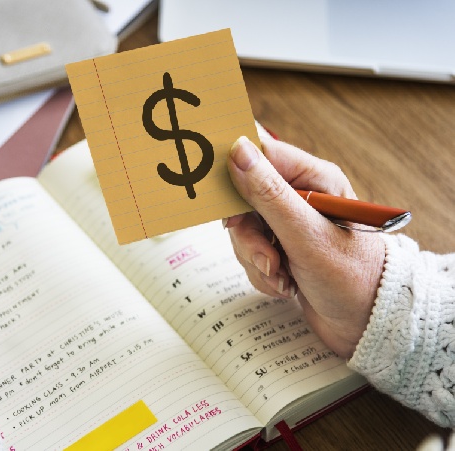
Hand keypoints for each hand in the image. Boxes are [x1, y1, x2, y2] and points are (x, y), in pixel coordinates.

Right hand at [225, 136, 384, 357]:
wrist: (368, 324)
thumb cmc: (353, 277)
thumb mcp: (306, 235)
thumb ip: (268, 194)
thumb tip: (238, 150)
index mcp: (313, 178)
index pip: (259, 155)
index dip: (235, 176)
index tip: (224, 204)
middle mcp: (300, 195)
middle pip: (243, 198)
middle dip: (248, 235)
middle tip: (268, 256)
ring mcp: (289, 222)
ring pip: (243, 230)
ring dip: (257, 258)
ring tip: (282, 276)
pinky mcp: (281, 245)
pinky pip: (250, 251)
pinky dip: (262, 272)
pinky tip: (286, 284)